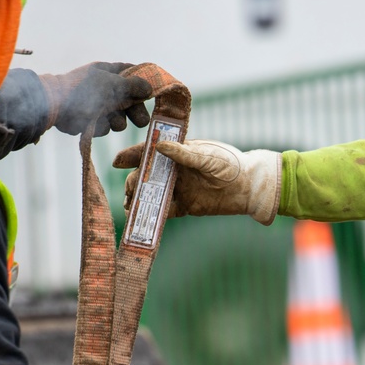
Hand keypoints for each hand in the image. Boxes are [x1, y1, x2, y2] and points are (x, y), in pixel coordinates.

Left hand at [39, 62, 151, 136]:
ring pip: (118, 116)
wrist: (55, 106)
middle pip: (128, 100)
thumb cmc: (84, 91)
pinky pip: (105, 126)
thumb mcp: (112, 85)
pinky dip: (102, 126)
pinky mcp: (90, 120)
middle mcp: (104, 87)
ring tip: (112, 121)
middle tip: (141, 122)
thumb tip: (149, 88)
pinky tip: (95, 124)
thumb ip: (133, 86)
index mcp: (108, 72)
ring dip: (117, 121)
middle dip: (134, 111)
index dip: (143, 80)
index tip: (153, 91)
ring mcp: (97, 104)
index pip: (131, 72)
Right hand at [113, 139, 281, 224]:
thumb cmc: (230, 165)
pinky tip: (145, 218)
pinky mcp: (184, 206)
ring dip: (139, 199)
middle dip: (133, 182)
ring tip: (130, 206)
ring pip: (151, 194)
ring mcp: (178, 189)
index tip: (116, 161)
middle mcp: (175, 170)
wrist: (249, 188)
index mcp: (178, 152)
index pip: (150, 152)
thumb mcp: (207, 157)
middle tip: (131, 190)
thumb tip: (159, 146)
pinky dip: (153, 215)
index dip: (131, 156)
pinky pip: (164, 211)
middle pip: (145, 175)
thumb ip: (184, 154)